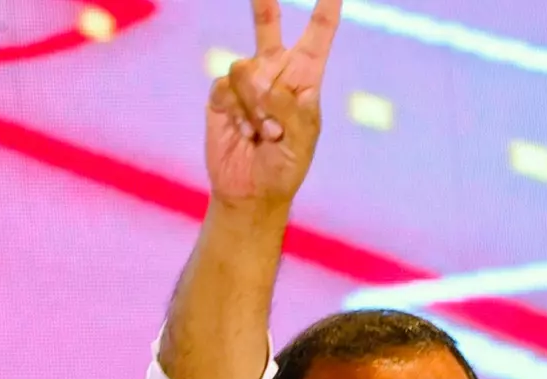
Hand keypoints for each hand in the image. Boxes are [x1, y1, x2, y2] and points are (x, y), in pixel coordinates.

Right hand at [205, 0, 341, 209]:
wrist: (251, 192)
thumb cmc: (285, 166)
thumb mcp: (301, 141)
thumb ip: (289, 109)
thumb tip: (264, 84)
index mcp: (305, 80)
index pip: (317, 38)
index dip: (325, 12)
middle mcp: (275, 74)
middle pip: (267, 26)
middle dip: (263, 3)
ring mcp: (246, 83)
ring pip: (245, 68)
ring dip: (255, 105)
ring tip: (263, 132)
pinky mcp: (221, 96)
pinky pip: (224, 87)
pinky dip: (235, 112)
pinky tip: (243, 132)